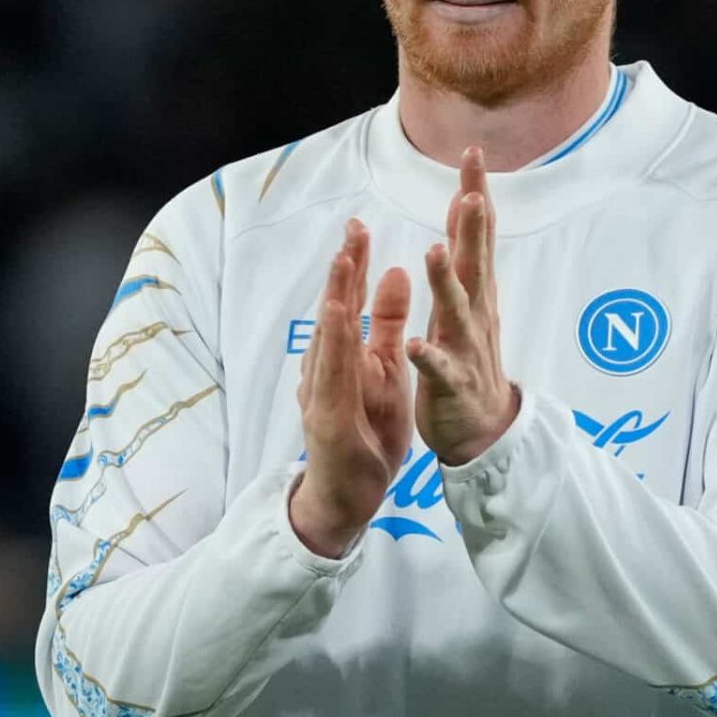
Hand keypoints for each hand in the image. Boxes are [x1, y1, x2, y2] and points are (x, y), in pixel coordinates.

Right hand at [289, 219, 413, 557]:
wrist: (344, 493)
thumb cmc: (365, 428)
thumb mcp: (386, 368)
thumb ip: (388, 323)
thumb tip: (396, 270)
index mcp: (346, 352)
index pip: (350, 299)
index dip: (356, 262)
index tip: (362, 223)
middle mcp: (326, 365)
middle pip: (334, 309)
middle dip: (344, 268)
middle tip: (352, 227)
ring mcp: (320, 390)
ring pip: (328, 339)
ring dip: (335, 299)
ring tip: (345, 260)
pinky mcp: (324, 416)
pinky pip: (331, 378)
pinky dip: (334, 348)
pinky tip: (340, 322)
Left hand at [407, 147, 517, 465]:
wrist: (485, 431)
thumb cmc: (473, 362)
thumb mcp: (472, 303)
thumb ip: (469, 256)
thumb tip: (470, 203)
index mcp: (473, 295)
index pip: (475, 237)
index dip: (475, 195)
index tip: (472, 154)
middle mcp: (474, 315)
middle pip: (474, 264)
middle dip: (471, 228)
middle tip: (470, 191)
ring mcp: (465, 349)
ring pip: (455, 311)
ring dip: (445, 281)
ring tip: (433, 251)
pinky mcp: (451, 385)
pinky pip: (438, 369)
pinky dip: (428, 356)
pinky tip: (415, 344)